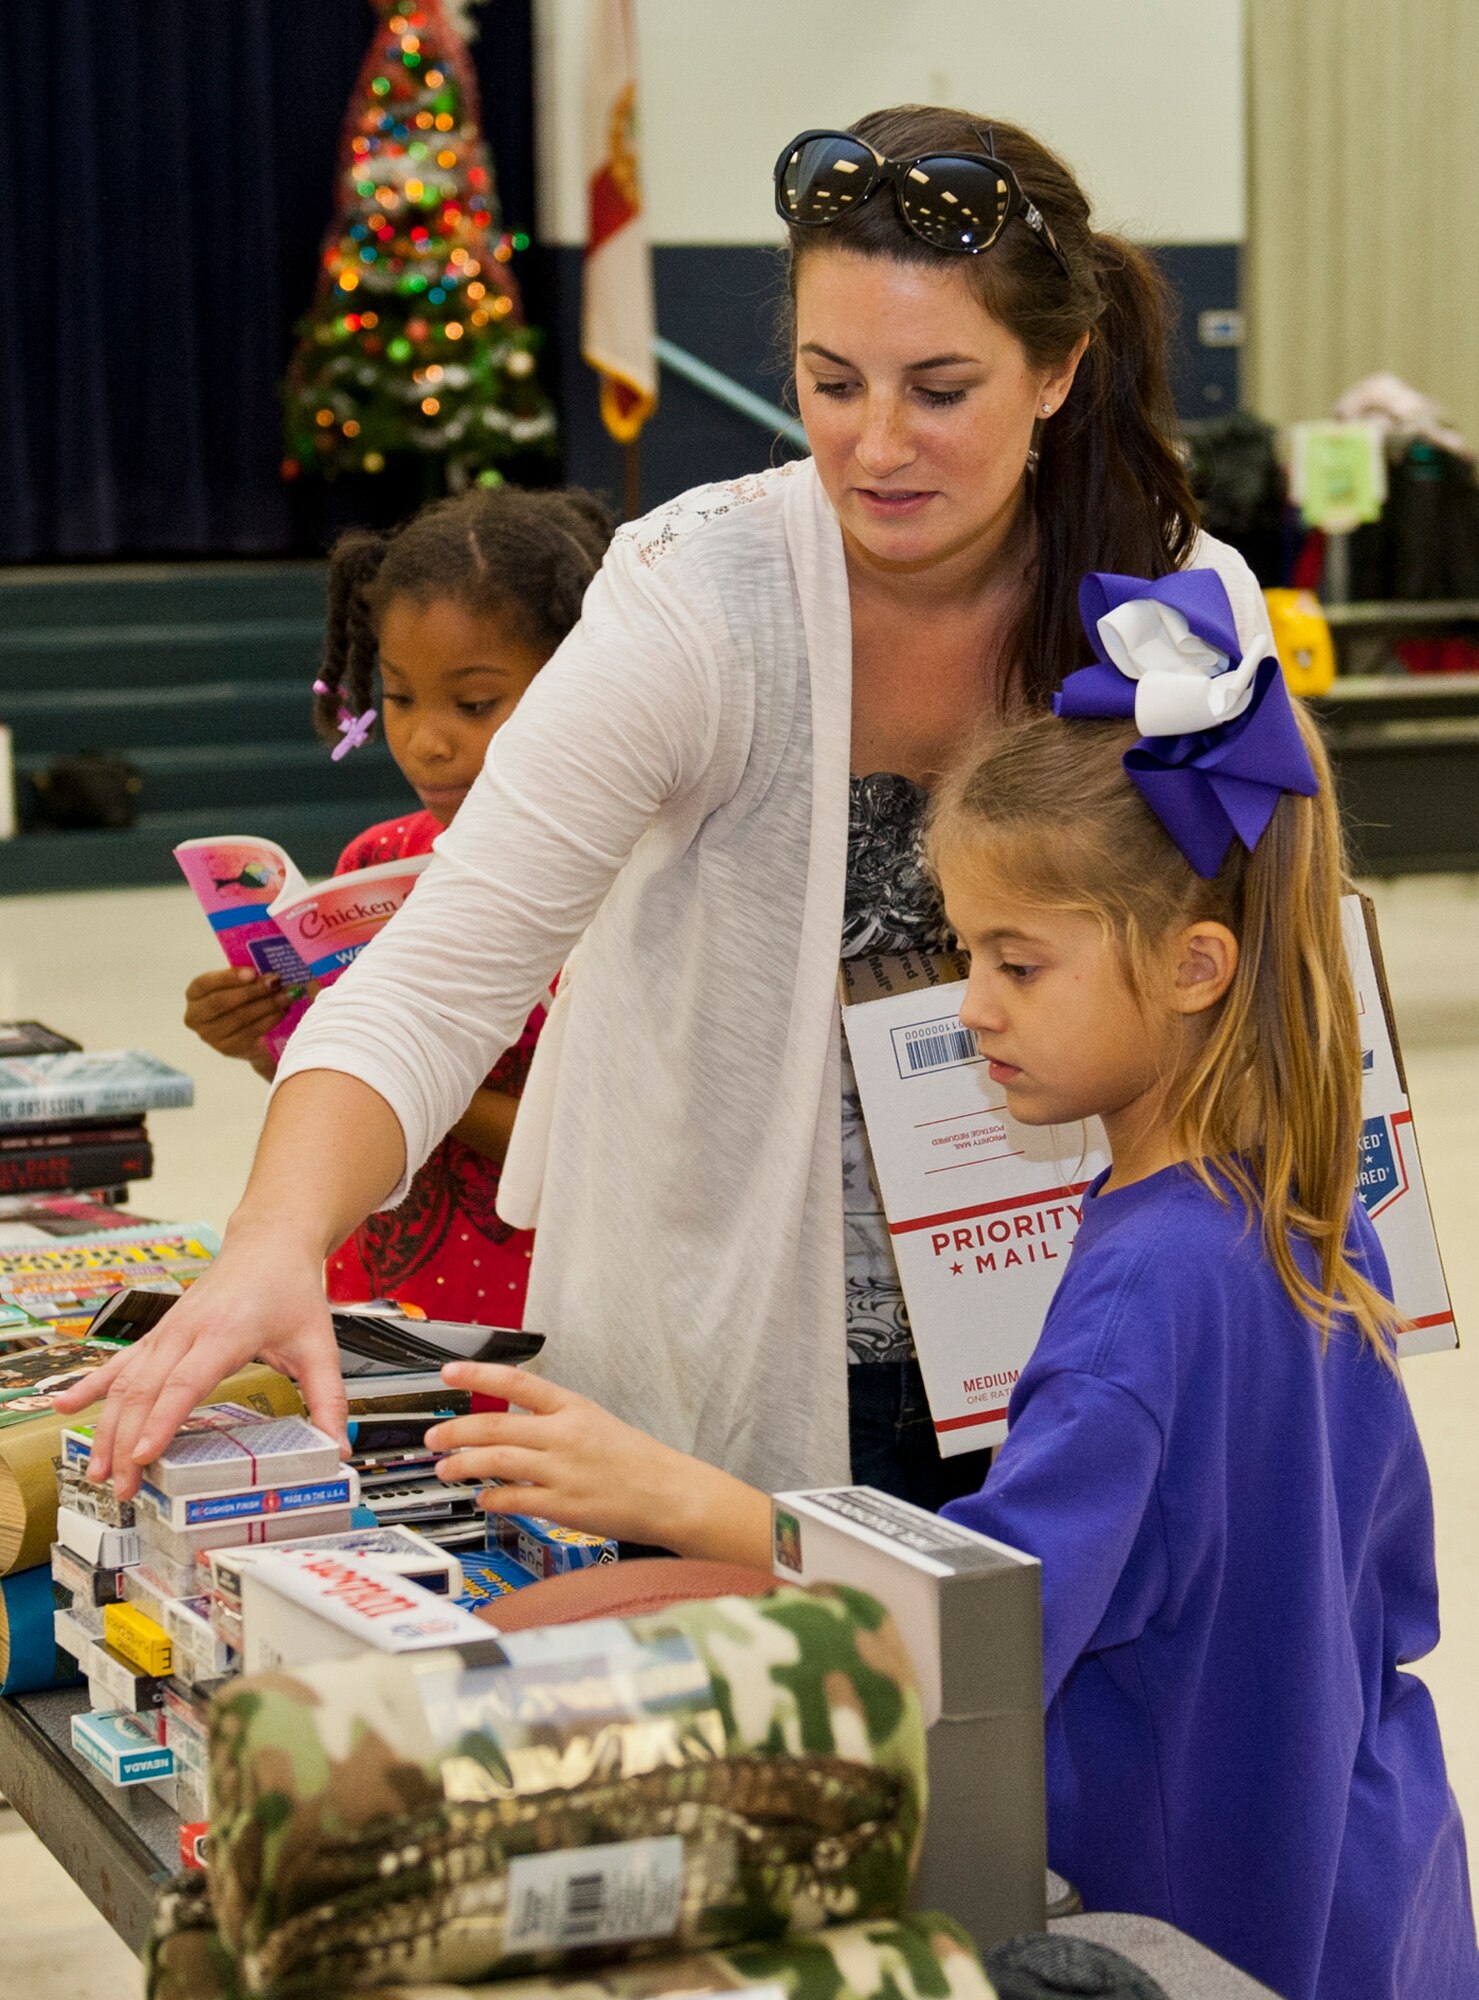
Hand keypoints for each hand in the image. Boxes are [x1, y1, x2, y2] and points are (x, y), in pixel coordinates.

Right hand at [49, 1224, 347, 1498]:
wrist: (269, 1241)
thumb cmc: (292, 1289)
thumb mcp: (320, 1343)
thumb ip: (329, 1398)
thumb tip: (338, 1447)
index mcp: (226, 1331)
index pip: (187, 1382)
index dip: (163, 1420)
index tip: (143, 1455)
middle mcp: (188, 1330)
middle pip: (147, 1389)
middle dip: (127, 1441)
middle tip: (122, 1487)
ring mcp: (168, 1330)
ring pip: (126, 1380)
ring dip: (106, 1426)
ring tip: (95, 1470)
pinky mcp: (160, 1333)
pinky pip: (121, 1362)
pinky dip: (92, 1385)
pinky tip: (63, 1405)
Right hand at [184, 967, 290, 1063]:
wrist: (255, 1036)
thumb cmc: (245, 1000)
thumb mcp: (241, 985)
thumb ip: (247, 975)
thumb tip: (267, 966)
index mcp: (195, 994)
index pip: (205, 983)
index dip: (228, 977)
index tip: (253, 972)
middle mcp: (196, 1016)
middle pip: (221, 1001)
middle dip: (252, 990)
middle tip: (276, 981)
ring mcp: (210, 1035)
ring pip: (240, 1017)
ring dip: (267, 1004)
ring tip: (288, 994)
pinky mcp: (227, 1049)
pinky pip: (251, 1031)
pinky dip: (270, 1019)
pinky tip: (283, 1010)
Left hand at [426, 1364, 771, 1567]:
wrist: (670, 1492)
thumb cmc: (637, 1460)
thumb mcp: (597, 1422)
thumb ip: (555, 1421)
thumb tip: (511, 1425)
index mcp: (574, 1407)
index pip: (518, 1381)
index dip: (478, 1374)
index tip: (448, 1371)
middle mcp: (564, 1434)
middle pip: (495, 1425)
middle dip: (456, 1430)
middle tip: (433, 1437)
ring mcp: (562, 1470)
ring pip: (496, 1461)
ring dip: (463, 1464)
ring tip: (445, 1469)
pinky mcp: (563, 1505)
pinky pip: (513, 1499)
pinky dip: (490, 1498)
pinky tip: (481, 1498)